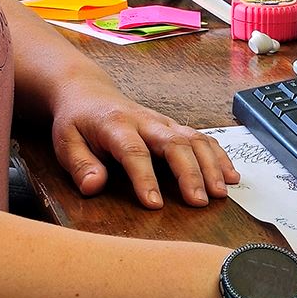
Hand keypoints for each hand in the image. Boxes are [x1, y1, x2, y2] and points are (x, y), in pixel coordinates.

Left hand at [48, 79, 238, 209]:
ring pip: (194, 139)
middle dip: (190, 172)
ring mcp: (163, 123)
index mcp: (115, 124)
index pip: (133, 151)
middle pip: (173, 143)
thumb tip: (93, 186)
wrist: (89, 94)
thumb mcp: (65, 143)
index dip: (144, 177)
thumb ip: (79, 165)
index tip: (154, 204)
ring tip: (221, 193)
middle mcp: (145, 121)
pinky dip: (219, 156)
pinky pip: (202, 138)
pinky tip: (231, 176)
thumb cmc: (77, 122)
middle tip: (200, 202)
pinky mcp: (174, 127)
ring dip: (211, 165)